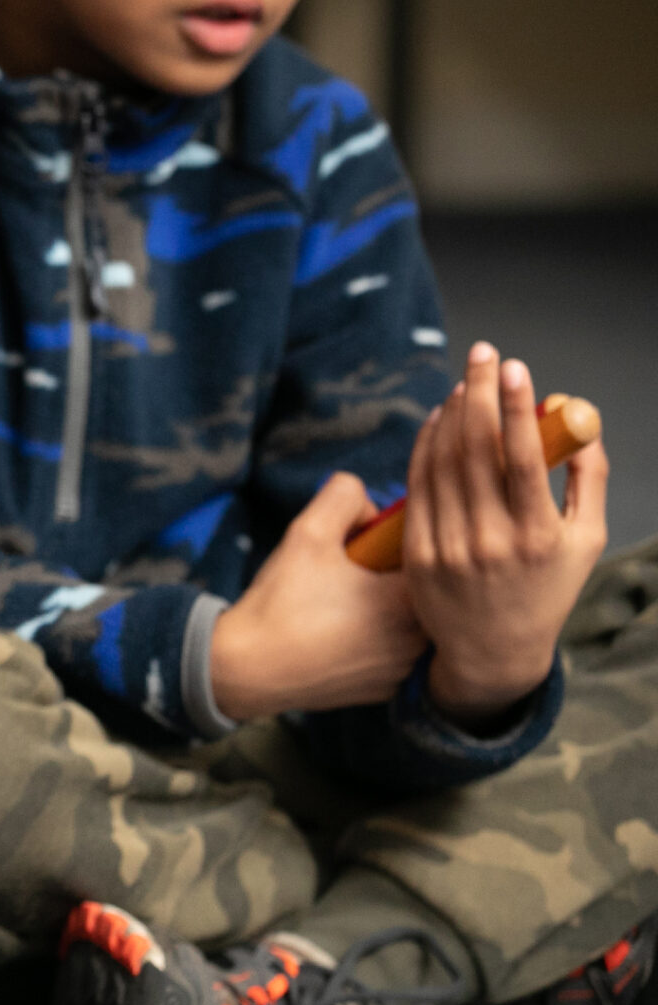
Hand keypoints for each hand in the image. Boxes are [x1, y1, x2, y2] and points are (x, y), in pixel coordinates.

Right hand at [210, 471, 425, 721]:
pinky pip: (391, 654)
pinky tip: (335, 635)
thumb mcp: (306, 532)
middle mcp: (418, 639)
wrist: (250, 669)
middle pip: (417, 591)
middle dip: (388, 576)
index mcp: (408, 599)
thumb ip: (343, 497)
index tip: (363, 545)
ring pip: (406, 624)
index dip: (393, 544)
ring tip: (338, 606)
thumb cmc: (281, 602)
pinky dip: (372, 642)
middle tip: (347, 573)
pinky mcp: (385, 691)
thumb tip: (368, 502)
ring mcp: (403, 670)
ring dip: (383, 610)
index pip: (426, 555)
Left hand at [403, 345, 605, 727]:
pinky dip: (426, 443)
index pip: (520, 459)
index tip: (516, 368)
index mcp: (536, 537)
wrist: (493, 650)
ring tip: (466, 382)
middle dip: (480, 393)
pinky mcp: (416, 552)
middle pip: (476, 449)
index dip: (516, 408)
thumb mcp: (585, 540)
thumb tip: (578, 421)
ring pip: (442, 460)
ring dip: (453, 413)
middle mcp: (489, 541)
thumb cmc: (547, 588)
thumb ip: (588, 478)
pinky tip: (439, 418)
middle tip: (484, 354)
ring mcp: (447, 546)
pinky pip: (417, 483)